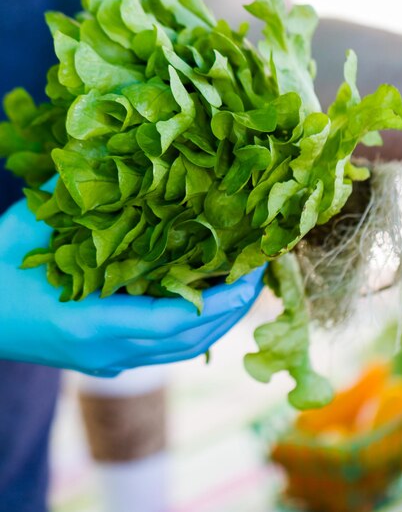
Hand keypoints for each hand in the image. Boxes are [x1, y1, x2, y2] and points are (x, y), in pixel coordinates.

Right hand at [0, 194, 264, 375]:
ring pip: (180, 351)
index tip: (251, 273)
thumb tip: (109, 152)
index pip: (173, 321)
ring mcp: (107, 362)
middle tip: (260, 270)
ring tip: (242, 284)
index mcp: (91, 324)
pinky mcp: (105, 361)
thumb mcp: (28, 228)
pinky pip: (163, 350)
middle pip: (189, 342)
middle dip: (232, 310)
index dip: (219, 300)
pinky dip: (192, 327)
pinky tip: (204, 298)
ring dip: (217, 320)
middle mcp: (107, 353)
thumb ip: (71, 194)